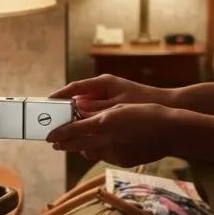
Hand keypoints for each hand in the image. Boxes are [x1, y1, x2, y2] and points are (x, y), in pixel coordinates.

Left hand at [47, 103, 181, 166]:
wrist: (172, 131)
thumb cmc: (149, 112)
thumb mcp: (121, 106)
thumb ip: (98, 111)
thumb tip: (79, 110)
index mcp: (106, 121)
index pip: (75, 129)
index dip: (60, 133)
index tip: (49, 136)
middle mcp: (108, 139)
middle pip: (78, 144)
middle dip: (65, 144)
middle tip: (55, 143)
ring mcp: (116, 153)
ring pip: (91, 153)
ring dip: (82, 148)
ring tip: (77, 143)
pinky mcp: (123, 161)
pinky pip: (105, 156)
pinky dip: (101, 150)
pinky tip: (105, 144)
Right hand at [50, 74, 172, 116]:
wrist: (166, 106)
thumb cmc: (143, 103)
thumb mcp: (117, 107)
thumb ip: (96, 109)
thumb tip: (75, 110)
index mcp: (103, 83)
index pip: (75, 88)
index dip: (60, 96)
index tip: (47, 104)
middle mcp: (104, 87)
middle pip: (78, 97)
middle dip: (65, 109)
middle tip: (51, 120)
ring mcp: (109, 95)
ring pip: (86, 106)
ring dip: (76, 116)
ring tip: (64, 128)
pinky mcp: (114, 104)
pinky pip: (95, 111)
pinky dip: (88, 119)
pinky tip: (84, 131)